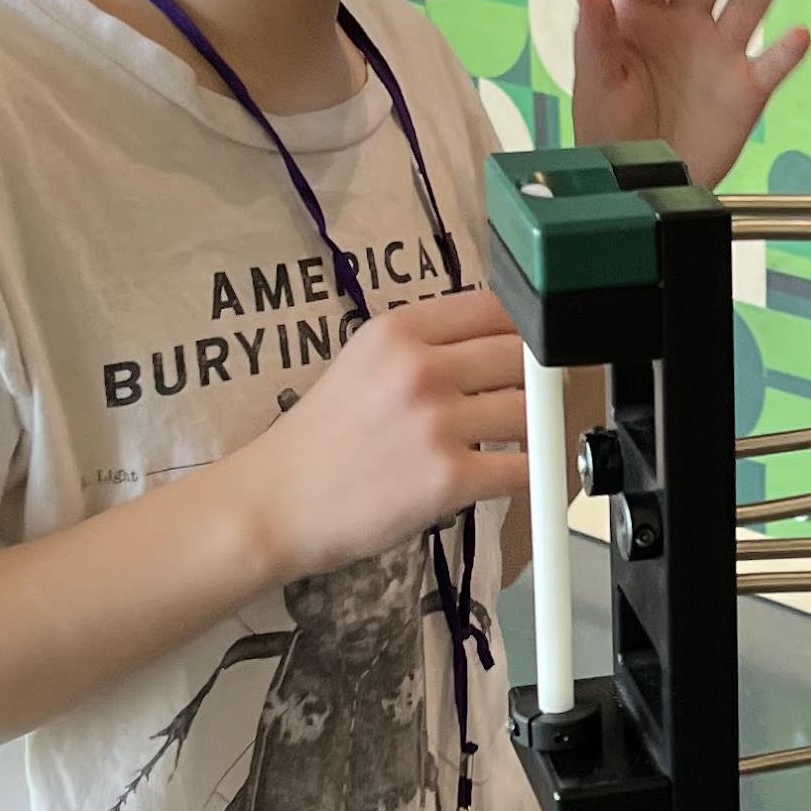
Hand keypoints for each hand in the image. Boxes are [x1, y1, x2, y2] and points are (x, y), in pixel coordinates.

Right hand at [231, 290, 527, 581]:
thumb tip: (494, 341)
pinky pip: (523, 468)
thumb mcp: (362, 362)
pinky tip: (520, 474)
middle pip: (520, 354)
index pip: (494, 307)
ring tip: (517, 439)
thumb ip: (424, 345)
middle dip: (534, 377)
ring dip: (534, 427)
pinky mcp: (448, 478)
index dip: (523, 327)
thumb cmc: (318, 439)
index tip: (528, 346)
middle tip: (532, 396)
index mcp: (397, 330)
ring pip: (529, 411)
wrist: (276, 503)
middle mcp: (419, 368)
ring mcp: (435, 423)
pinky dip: (533, 473)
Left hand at [571, 0, 809, 190]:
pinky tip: (797, 35)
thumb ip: (594, 32)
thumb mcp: (596, 79)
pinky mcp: (746, 88)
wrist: (641, 184)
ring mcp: (718, 53)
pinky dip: (786, 51)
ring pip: (745, 7)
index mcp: (640, 16)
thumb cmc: (607, 132)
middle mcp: (684, 25)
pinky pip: (772, 63)